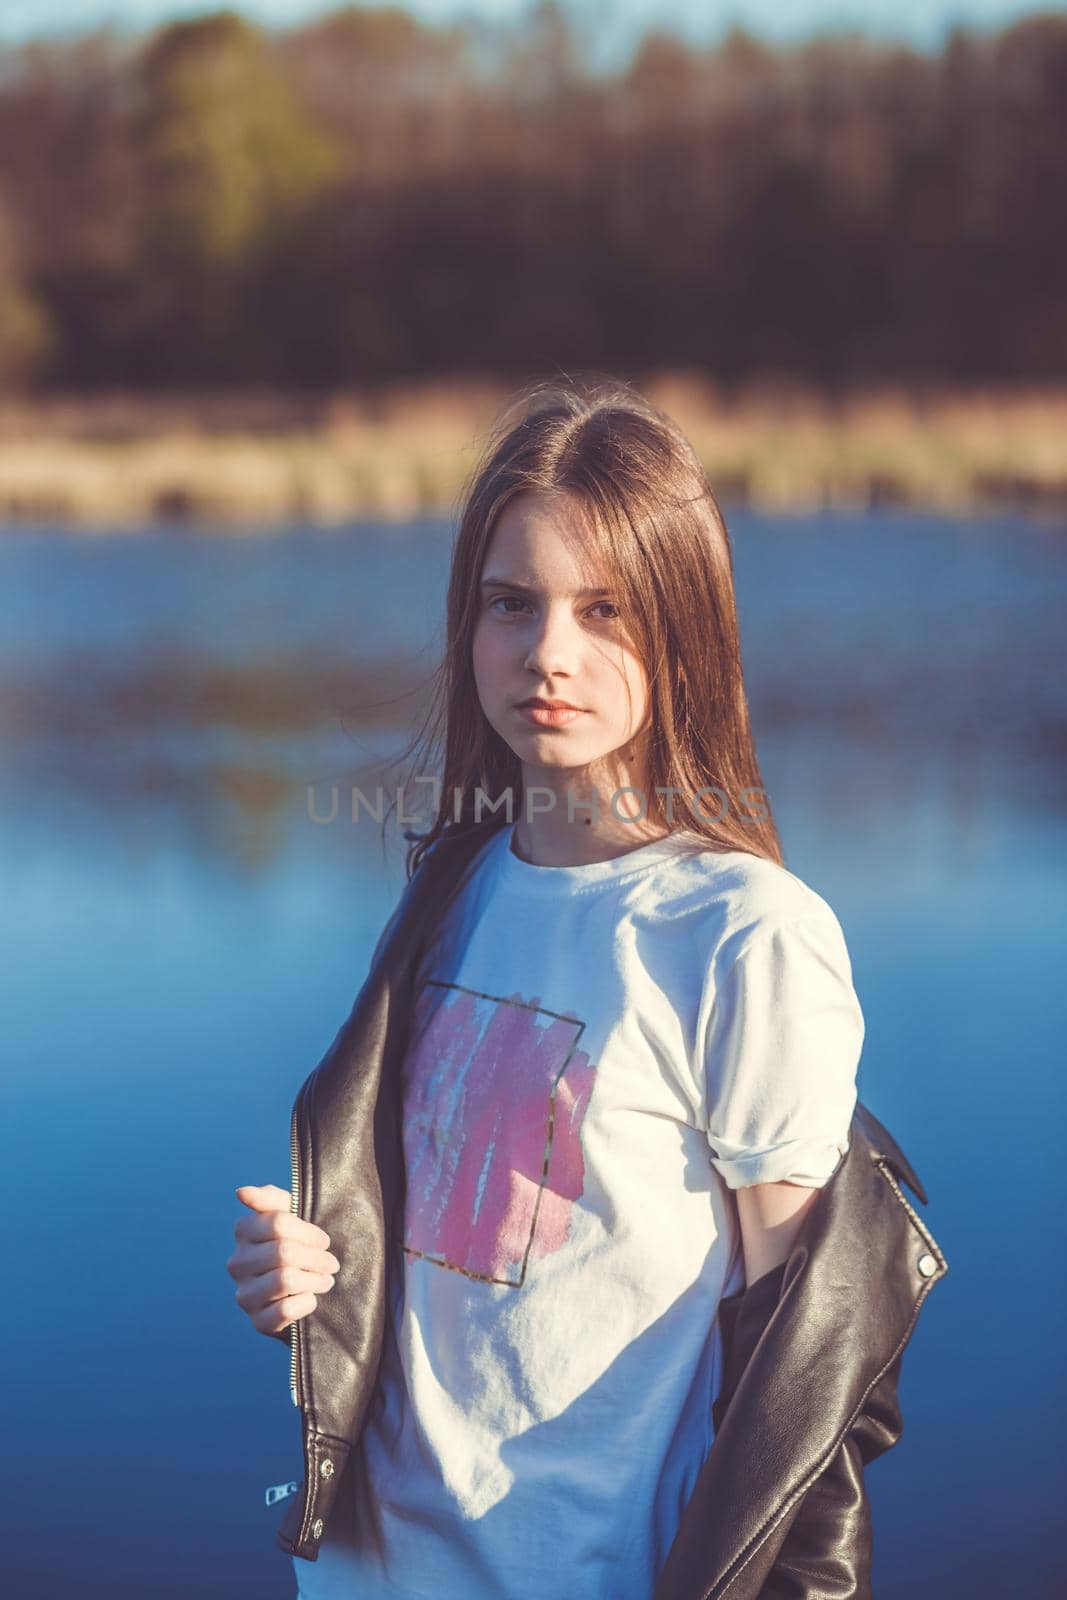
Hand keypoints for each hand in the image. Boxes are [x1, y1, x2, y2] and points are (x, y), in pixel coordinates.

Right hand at [227, 1183, 339, 1337]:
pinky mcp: (257, 1321)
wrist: (303, 1287)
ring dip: (314, 1280)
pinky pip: (285, 1310)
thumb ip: (270, 1199)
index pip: (278, 1224)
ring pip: (284, 1281)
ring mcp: (245, 1294)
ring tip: (326, 1280)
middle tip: (332, 1263)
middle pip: (283, 1252)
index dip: (309, 1233)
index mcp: (244, 1231)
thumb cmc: (298, 1243)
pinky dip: (306, 1303)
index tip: (324, 1241)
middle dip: (316, 1258)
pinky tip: (312, 1299)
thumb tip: (242, 1192)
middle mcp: (237, 1263)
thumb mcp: (291, 1215)